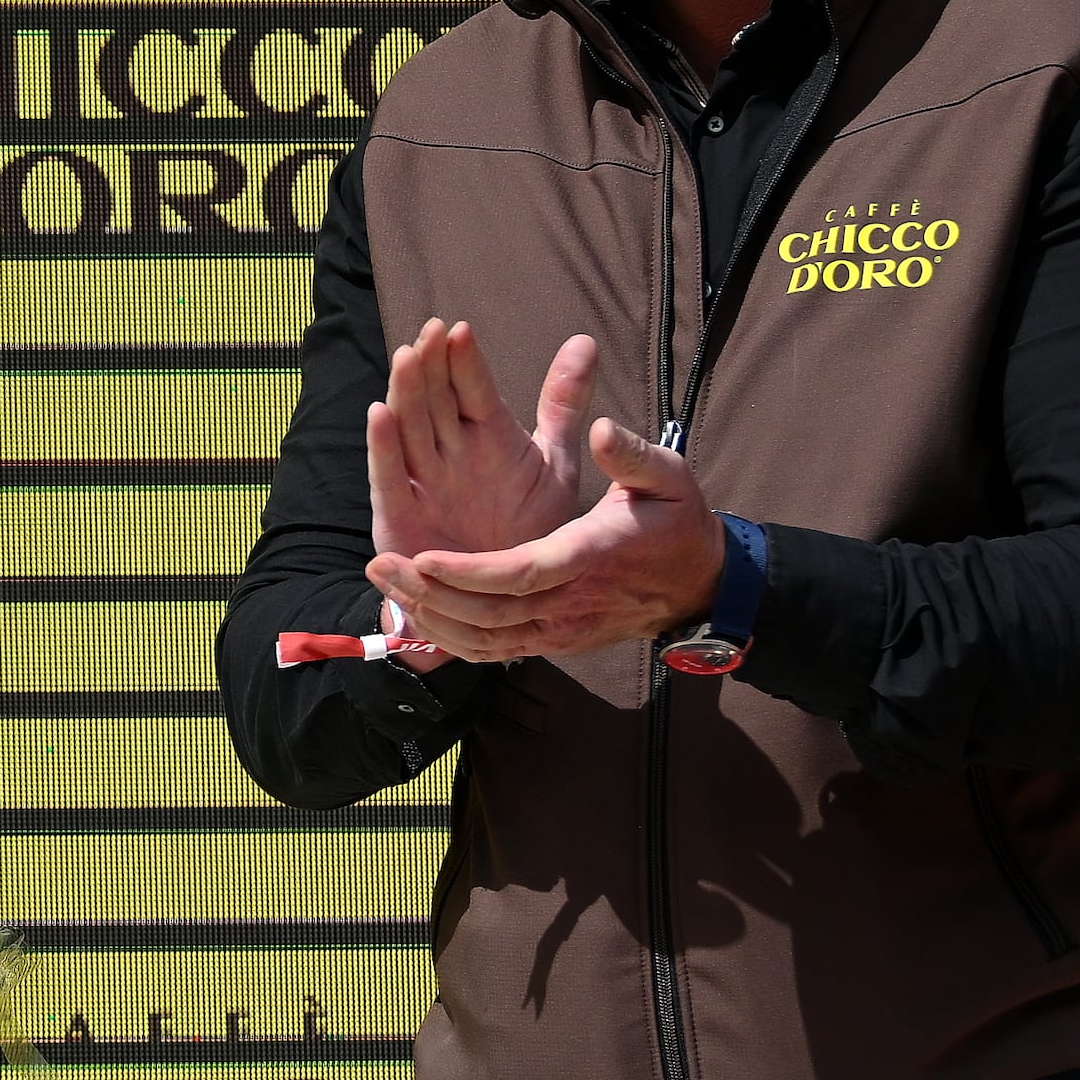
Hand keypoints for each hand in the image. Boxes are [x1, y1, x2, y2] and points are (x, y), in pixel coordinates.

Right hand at [368, 319, 604, 563]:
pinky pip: (390, 476)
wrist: (504, 594)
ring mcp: (423, 479)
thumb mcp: (555, 462)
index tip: (460, 328)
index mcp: (486, 435)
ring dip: (405, 393)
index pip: (471, 389)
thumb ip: (563, 404)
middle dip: (432, 366)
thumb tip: (585, 340)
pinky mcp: (400, 512)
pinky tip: (379, 414)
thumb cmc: (527, 527)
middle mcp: (450, 451)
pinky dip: (383, 446)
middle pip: (436, 400)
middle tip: (431, 330)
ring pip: (410, 428)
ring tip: (405, 358)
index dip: (464, 362)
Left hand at [369, 419, 727, 666]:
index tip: (425, 555)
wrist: (698, 586)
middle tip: (380, 565)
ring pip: (488, 638)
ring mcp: (563, 628)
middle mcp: (573, 601)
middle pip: (492, 612)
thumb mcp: (669, 480)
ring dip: (434, 617)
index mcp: (592, 556)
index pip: (523, 573)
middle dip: (432, 594)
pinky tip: (420, 615)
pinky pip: (498, 651)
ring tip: (386, 584)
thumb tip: (600, 427)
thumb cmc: (677, 523)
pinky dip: (455, 640)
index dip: (470, 571)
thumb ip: (632, 455)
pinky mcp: (556, 641)